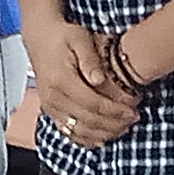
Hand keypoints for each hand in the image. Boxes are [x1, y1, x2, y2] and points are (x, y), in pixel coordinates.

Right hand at [33, 25, 139, 150]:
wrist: (40, 38)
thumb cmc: (62, 36)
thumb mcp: (79, 38)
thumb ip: (90, 59)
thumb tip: (99, 79)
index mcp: (60, 80)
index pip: (92, 104)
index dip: (115, 111)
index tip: (133, 110)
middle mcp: (53, 97)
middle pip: (88, 120)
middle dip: (114, 123)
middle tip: (133, 119)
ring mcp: (50, 107)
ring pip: (79, 131)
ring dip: (103, 133)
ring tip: (123, 128)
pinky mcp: (50, 111)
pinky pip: (69, 132)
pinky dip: (87, 139)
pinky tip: (103, 137)